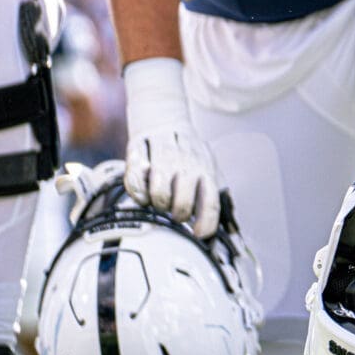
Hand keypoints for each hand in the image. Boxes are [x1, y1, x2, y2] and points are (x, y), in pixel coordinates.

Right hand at [121, 59, 223, 237]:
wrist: (163, 118)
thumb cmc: (186, 154)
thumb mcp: (206, 169)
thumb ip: (210, 198)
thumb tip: (219, 234)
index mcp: (206, 170)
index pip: (211, 203)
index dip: (205, 224)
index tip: (198, 235)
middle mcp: (186, 164)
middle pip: (182, 204)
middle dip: (178, 215)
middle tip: (174, 212)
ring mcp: (162, 159)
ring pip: (159, 196)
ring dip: (158, 204)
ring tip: (160, 200)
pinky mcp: (138, 154)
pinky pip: (135, 183)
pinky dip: (138, 193)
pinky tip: (144, 190)